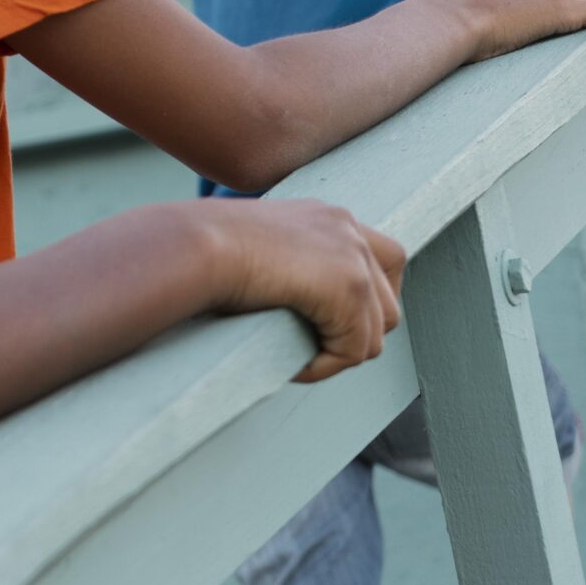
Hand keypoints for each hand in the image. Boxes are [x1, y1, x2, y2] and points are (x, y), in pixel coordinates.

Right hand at [204, 200, 405, 384]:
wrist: (195, 245)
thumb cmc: (202, 251)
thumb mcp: (258, 251)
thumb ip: (292, 268)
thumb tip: (297, 305)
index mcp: (328, 217)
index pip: (386, 260)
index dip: (371, 301)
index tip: (337, 323)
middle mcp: (348, 229)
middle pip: (390, 304)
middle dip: (358, 335)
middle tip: (316, 348)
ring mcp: (354, 257)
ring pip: (375, 335)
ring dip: (337, 355)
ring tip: (298, 357)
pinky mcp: (349, 288)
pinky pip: (354, 352)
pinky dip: (324, 367)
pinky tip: (293, 363)